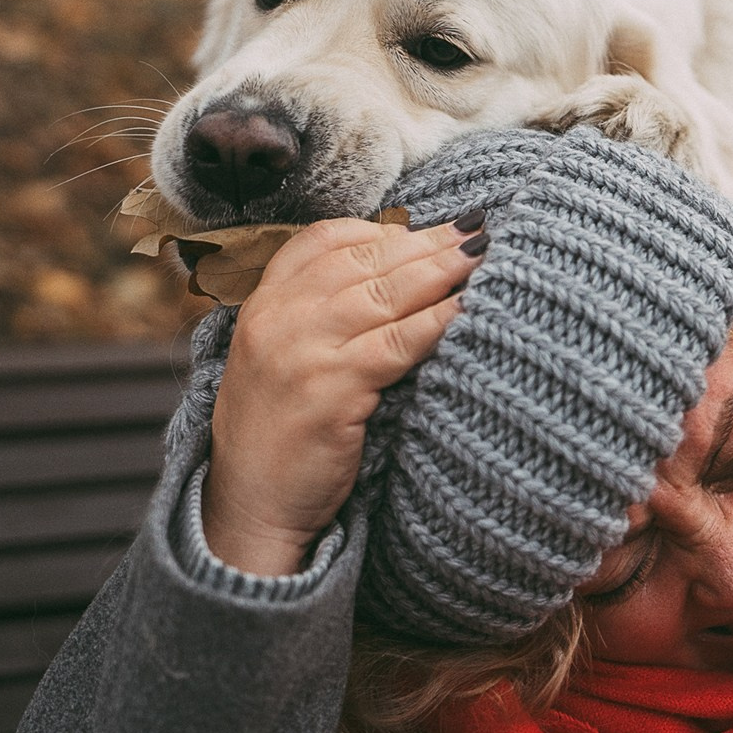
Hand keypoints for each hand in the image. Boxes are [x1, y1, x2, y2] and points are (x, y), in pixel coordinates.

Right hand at [201, 214, 485, 574]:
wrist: (250, 506)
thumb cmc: (280, 434)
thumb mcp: (285, 357)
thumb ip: (324, 314)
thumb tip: (402, 273)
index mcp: (264, 303)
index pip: (325, 240)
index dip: (384, 229)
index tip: (431, 226)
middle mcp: (278, 318)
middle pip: (365, 261)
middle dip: (426, 242)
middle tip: (476, 228)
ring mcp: (302, 352)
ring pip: (385, 294)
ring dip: (441, 270)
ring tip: (482, 254)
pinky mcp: (330, 391)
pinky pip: (397, 343)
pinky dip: (437, 320)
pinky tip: (466, 307)